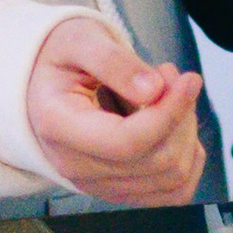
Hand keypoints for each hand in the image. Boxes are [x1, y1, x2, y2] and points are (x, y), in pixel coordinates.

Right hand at [27, 17, 204, 202]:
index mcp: (59, 126)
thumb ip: (114, 62)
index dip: (169, 113)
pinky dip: (188, 158)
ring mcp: (98, 185)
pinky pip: (172, 193)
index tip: (190, 80)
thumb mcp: (80, 40)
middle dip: (180, 115)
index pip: (126, 142)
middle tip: (171, 76)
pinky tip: (176, 126)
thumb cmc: (61, 59)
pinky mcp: (119, 190)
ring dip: (186, 134)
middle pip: (155, 162)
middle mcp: (75, 166)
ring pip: (171, 179)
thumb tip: (153, 90)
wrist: (42, 85)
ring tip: (169, 95)